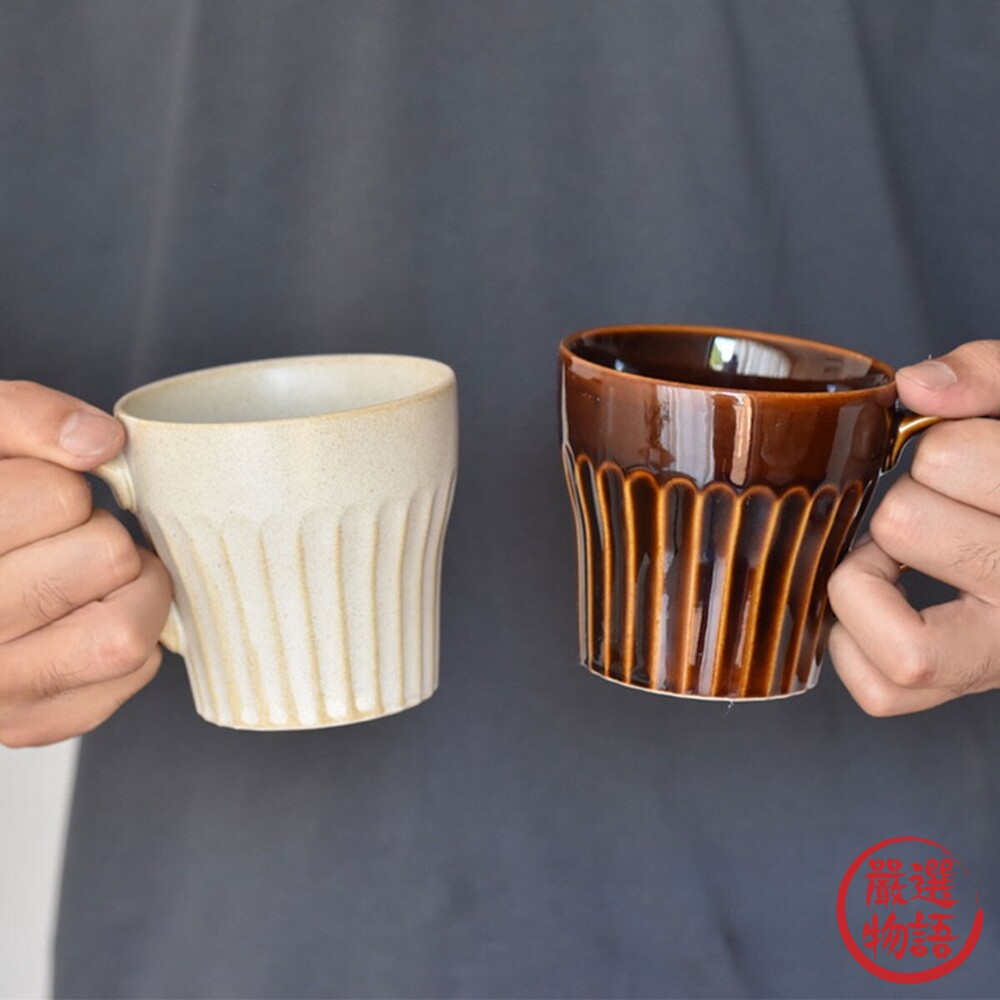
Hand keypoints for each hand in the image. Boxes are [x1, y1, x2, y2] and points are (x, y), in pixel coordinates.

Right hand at [0, 381, 171, 746]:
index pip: (59, 497)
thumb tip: (101, 443)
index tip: (34, 492)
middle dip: (98, 530)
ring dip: (127, 588)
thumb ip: (26, 417)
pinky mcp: (30, 725)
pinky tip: (82, 615)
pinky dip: (128, 636)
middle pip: (106, 558)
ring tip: (83, 572)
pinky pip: (129, 676)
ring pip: (124, 634)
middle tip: (60, 536)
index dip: (62, 482)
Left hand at [828, 341, 999, 714]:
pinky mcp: (963, 687)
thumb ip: (987, 377)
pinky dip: (852, 645)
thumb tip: (916, 388)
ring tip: (904, 553)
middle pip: (902, 525)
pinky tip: (878, 597)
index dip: (936, 444)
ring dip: (871, 576)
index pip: (947, 460)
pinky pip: (882, 691)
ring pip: (904, 643)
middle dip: (904, 499)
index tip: (960, 453)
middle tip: (938, 503)